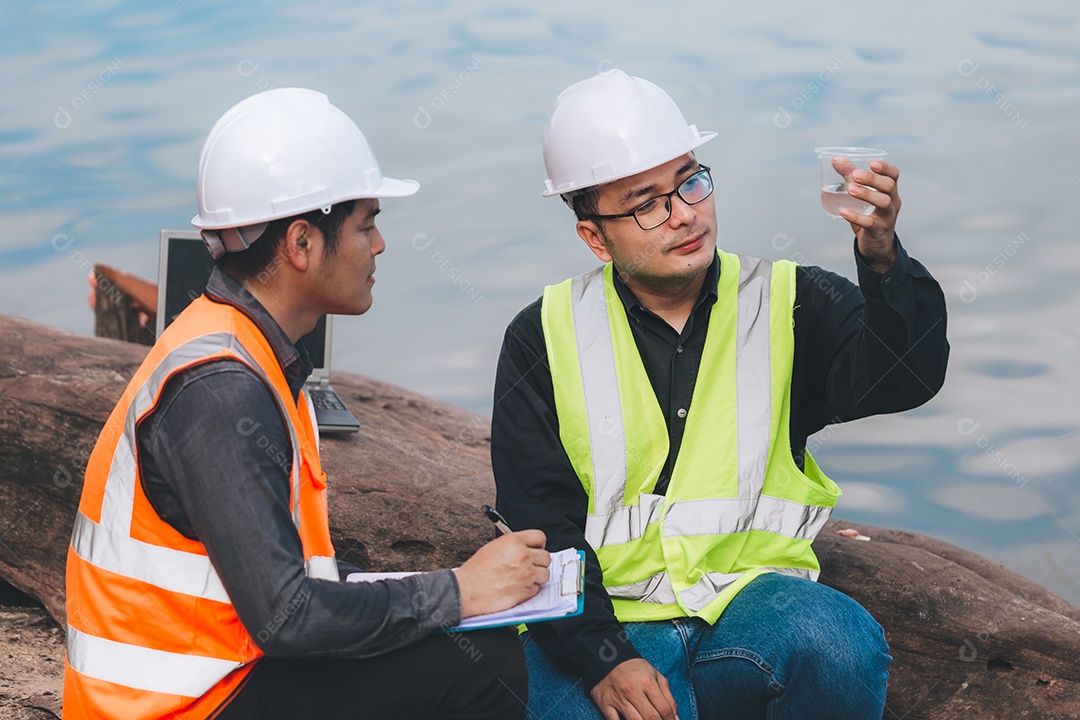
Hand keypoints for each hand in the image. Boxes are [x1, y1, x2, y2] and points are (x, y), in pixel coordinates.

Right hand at [454, 530, 549, 617]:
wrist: (468, 590)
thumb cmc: (476, 571)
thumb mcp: (494, 547)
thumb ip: (513, 546)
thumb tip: (526, 548)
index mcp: (514, 541)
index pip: (540, 537)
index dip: (538, 544)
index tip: (536, 549)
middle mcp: (523, 556)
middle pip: (546, 557)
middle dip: (539, 562)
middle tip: (529, 566)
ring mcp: (527, 574)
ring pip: (545, 574)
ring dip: (537, 577)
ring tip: (523, 578)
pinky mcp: (526, 590)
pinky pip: (537, 588)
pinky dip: (530, 589)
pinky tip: (517, 587)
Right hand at [590, 658, 678, 719]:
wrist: (608, 657)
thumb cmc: (635, 668)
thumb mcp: (656, 676)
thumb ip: (668, 697)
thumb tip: (676, 718)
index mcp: (647, 683)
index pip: (664, 709)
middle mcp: (632, 691)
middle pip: (651, 718)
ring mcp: (618, 698)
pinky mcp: (605, 703)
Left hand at [833, 157, 901, 272]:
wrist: (877, 245)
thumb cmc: (869, 215)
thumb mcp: (862, 195)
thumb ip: (850, 177)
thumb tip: (836, 159)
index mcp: (890, 191)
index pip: (894, 175)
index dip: (886, 168)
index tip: (872, 162)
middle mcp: (893, 203)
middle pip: (889, 187)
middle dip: (873, 179)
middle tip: (855, 175)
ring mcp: (887, 217)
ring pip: (883, 203)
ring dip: (867, 194)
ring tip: (849, 189)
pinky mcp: (878, 231)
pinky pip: (870, 223)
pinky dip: (856, 216)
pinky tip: (843, 211)